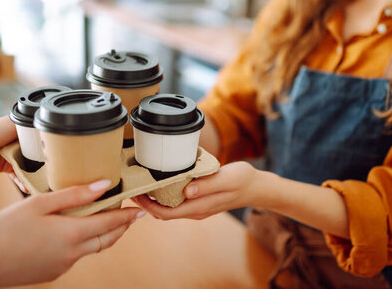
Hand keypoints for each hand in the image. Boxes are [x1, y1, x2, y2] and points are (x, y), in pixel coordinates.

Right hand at [0, 180, 145, 288]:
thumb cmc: (5, 230)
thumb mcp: (39, 204)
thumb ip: (74, 194)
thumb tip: (103, 185)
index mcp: (72, 234)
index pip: (110, 223)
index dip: (127, 216)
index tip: (139, 209)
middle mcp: (73, 253)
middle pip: (107, 239)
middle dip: (121, 227)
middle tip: (129, 214)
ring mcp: (63, 265)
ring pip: (93, 249)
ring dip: (103, 235)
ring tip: (106, 220)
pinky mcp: (53, 272)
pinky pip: (76, 256)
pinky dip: (84, 243)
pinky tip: (75, 232)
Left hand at [133, 161, 259, 219]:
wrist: (257, 187)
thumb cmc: (243, 180)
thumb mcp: (227, 178)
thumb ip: (207, 185)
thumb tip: (186, 191)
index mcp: (200, 207)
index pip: (166, 213)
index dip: (147, 206)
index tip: (136, 193)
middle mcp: (196, 210)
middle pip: (164, 213)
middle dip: (146, 203)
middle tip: (134, 187)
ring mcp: (199, 207)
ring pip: (170, 208)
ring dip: (155, 199)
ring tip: (144, 184)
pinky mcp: (201, 200)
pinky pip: (178, 202)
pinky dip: (166, 195)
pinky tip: (162, 182)